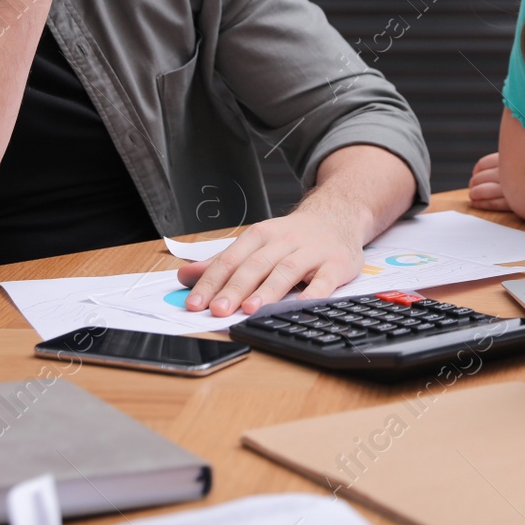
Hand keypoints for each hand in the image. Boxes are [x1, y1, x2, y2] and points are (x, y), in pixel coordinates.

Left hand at [175, 208, 364, 316]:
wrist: (338, 215)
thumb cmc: (292, 236)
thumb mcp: (256, 243)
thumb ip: (222, 262)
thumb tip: (186, 276)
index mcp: (261, 235)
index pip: (231, 259)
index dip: (211, 282)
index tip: (195, 303)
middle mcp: (284, 240)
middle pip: (256, 265)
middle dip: (235, 288)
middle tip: (218, 310)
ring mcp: (312, 251)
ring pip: (286, 270)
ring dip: (268, 290)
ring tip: (250, 309)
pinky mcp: (336, 263)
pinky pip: (324, 280)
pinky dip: (313, 293)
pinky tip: (301, 305)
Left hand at [467, 151, 510, 211]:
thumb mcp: (523, 158)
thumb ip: (507, 160)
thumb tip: (490, 164)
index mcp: (509, 159)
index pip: (484, 163)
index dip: (477, 170)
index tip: (476, 174)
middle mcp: (509, 172)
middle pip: (482, 177)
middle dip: (474, 182)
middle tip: (472, 187)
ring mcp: (512, 188)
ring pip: (484, 190)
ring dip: (474, 193)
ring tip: (472, 196)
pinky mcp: (515, 204)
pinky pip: (493, 204)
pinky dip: (482, 204)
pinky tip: (476, 204)